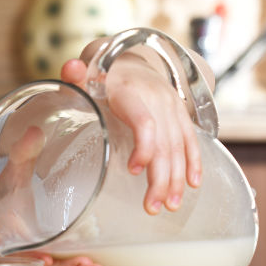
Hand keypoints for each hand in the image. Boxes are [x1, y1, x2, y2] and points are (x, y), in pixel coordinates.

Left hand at [60, 48, 201, 214]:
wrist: (130, 58)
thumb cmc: (102, 74)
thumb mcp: (86, 73)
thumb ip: (75, 74)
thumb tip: (71, 67)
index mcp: (131, 92)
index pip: (144, 122)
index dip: (144, 147)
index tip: (133, 171)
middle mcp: (156, 99)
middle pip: (164, 143)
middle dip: (160, 178)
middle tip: (152, 207)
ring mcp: (172, 107)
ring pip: (179, 146)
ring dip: (177, 179)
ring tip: (169, 205)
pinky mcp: (180, 114)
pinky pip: (191, 139)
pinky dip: (194, 162)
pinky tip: (192, 184)